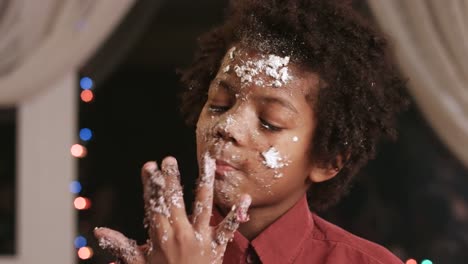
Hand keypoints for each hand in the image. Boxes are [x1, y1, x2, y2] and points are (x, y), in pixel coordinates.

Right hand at [94, 154, 250, 263]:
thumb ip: (121, 247)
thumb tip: (99, 232)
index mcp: (160, 236)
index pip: (153, 204)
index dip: (150, 184)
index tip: (149, 166)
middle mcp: (180, 233)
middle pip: (175, 199)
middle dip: (171, 178)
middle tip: (169, 159)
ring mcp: (200, 238)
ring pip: (202, 204)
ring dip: (204, 181)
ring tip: (207, 160)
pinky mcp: (216, 246)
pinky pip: (228, 228)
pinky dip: (237, 213)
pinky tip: (245, 197)